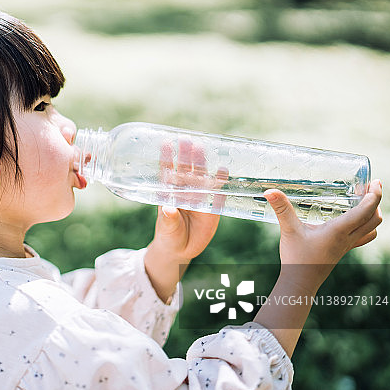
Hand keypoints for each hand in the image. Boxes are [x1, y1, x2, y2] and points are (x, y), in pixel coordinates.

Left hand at [152, 139, 228, 262]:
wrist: (181, 250)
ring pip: (200, 177)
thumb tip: (168, 209)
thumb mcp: (167, 229)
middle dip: (186, 155)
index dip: (167, 158)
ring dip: (201, 163)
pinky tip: (223, 170)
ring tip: (202, 147)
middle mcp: (184, 192)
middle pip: (185, 170)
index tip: (166, 142)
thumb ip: (169, 220)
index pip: (167, 172)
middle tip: (187, 139)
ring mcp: (198, 198)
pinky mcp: (212, 208)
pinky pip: (217, 193)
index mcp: (169, 194)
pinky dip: (220, 182)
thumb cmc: (169, 236)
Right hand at [266, 179, 382, 294]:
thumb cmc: (296, 258)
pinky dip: (366, 227)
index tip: (376, 182)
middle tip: (370, 188)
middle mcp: (347, 238)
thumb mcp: (289, 230)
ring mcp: (347, 246)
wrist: (300, 281)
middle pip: (375, 219)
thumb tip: (270, 191)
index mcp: (339, 231)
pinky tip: (353, 221)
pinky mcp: (343, 250)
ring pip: (372, 229)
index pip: (366, 210)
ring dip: (373, 215)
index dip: (375, 194)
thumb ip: (281, 209)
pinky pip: (363, 237)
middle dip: (377, 201)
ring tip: (365, 203)